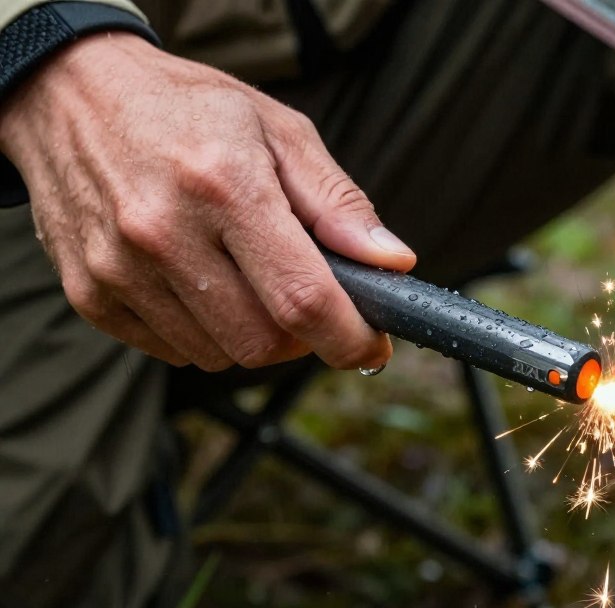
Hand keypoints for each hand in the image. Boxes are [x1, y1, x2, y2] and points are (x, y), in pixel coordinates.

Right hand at [0, 32, 415, 370]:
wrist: (70, 94)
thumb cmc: (187, 110)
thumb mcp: (278, 131)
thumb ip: (338, 202)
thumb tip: (393, 263)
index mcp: (224, 184)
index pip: (303, 297)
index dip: (349, 338)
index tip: (370, 347)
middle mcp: (164, 231)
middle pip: (263, 344)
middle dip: (300, 337)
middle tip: (301, 297)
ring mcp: (119, 268)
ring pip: (219, 356)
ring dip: (249, 333)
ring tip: (241, 275)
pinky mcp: (90, 294)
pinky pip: (172, 352)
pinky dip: (201, 333)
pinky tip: (197, 281)